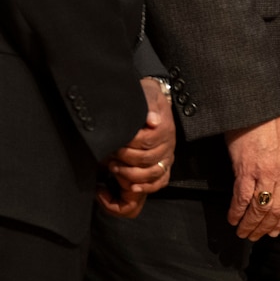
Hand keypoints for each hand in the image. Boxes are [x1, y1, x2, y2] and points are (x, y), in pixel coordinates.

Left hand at [95, 78, 174, 217]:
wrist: (153, 100)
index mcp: (165, 127)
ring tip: (114, 168)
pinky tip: (133, 187)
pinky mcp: (165, 164)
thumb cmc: (146, 97)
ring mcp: (167, 156)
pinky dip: (148, 187)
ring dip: (132, 174)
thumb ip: (149, 104)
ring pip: (153, 172)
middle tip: (110, 155)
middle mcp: (168, 144)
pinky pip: (161, 181)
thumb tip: (153, 120)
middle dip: (126, 159)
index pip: (147, 141)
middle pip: (148, 158)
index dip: (130, 144)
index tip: (116, 141)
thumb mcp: (147, 93)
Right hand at [225, 114, 279, 239]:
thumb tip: (279, 187)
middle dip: (265, 227)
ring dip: (249, 224)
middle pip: (275, 209)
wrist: (255, 105)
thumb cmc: (271, 122)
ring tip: (242, 233)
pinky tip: (232, 219)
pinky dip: (236, 212)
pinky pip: (242, 198)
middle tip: (254, 237)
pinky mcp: (245, 170)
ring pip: (259, 209)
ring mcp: (264, 173)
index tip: (274, 232)